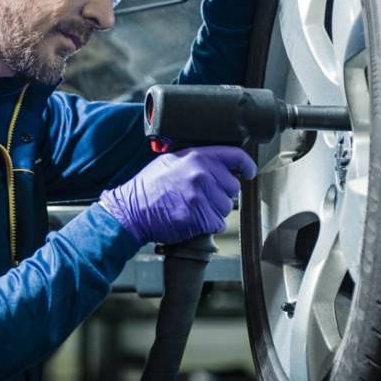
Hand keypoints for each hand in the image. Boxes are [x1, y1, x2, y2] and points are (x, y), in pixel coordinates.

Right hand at [99, 146, 256, 244]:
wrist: (132, 209)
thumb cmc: (151, 185)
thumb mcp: (173, 160)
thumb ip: (199, 159)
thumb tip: (224, 164)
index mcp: (197, 156)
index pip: (235, 156)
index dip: (247, 166)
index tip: (249, 172)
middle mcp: (202, 173)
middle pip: (233, 187)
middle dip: (222, 194)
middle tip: (202, 196)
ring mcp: (200, 196)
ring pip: (226, 208)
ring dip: (215, 211)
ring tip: (193, 207)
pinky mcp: (198, 216)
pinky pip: (217, 223)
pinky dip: (208, 225)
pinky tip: (192, 218)